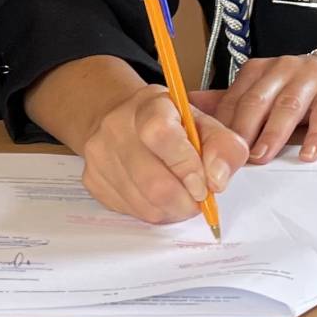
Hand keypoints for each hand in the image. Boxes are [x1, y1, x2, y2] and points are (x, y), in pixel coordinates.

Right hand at [76, 87, 246, 224]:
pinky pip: (131, 212)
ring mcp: (99, 155)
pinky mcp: (92, 180)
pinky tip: (157, 196)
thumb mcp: (204, 124)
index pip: (161, 136)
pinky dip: (153, 212)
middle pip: (153, 182)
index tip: (204, 186)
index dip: (187, 167)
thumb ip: (224, 147)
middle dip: (185, 202)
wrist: (125, 122)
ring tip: (179, 196)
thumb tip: (216, 180)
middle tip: (197, 199)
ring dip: (172, 210)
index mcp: (148, 104)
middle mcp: (116, 126)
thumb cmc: (171, 125)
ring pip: (145, 205)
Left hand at [196, 52, 316, 164]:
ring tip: (262, 157)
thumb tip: (187, 106)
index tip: (212, 152)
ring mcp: (312, 77)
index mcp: (260, 71)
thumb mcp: (267, 91)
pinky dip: (316, 135)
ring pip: (288, 106)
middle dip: (243, 130)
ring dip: (273, 133)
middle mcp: (283, 69)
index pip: (235, 99)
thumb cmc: (303, 88)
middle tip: (233, 158)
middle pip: (258, 101)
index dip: (222, 126)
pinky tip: (308, 154)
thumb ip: (231, 102)